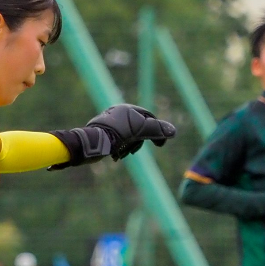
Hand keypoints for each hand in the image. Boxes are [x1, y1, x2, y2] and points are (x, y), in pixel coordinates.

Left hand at [47, 104, 176, 167]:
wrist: (90, 143)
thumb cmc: (115, 134)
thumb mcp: (139, 131)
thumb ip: (156, 130)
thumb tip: (173, 132)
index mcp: (126, 109)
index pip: (148, 117)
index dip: (156, 130)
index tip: (160, 144)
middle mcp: (116, 114)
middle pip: (138, 129)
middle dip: (138, 142)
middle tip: (134, 152)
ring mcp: (108, 124)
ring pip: (128, 137)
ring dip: (128, 147)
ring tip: (123, 154)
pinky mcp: (102, 134)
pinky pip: (117, 142)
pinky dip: (119, 149)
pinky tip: (116, 156)